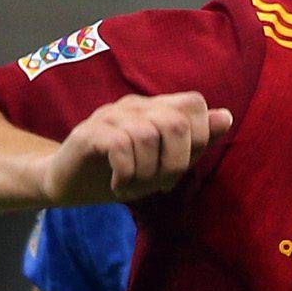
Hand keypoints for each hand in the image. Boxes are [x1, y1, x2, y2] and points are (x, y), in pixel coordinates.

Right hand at [38, 93, 232, 206]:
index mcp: (155, 109)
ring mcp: (110, 116)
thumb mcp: (162, 163)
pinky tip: (118, 186)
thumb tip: (226, 117)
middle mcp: (134, 106)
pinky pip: (121, 146)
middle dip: (175, 163)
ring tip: (133, 187)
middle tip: (158, 184)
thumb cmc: (118, 173)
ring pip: (149, 136)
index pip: (194, 103)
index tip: (178, 168)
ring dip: (146, 173)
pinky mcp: (89, 133)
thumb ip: (192, 142)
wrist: (66, 183)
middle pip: (176, 122)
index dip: (198, 137)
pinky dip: (126, 174)